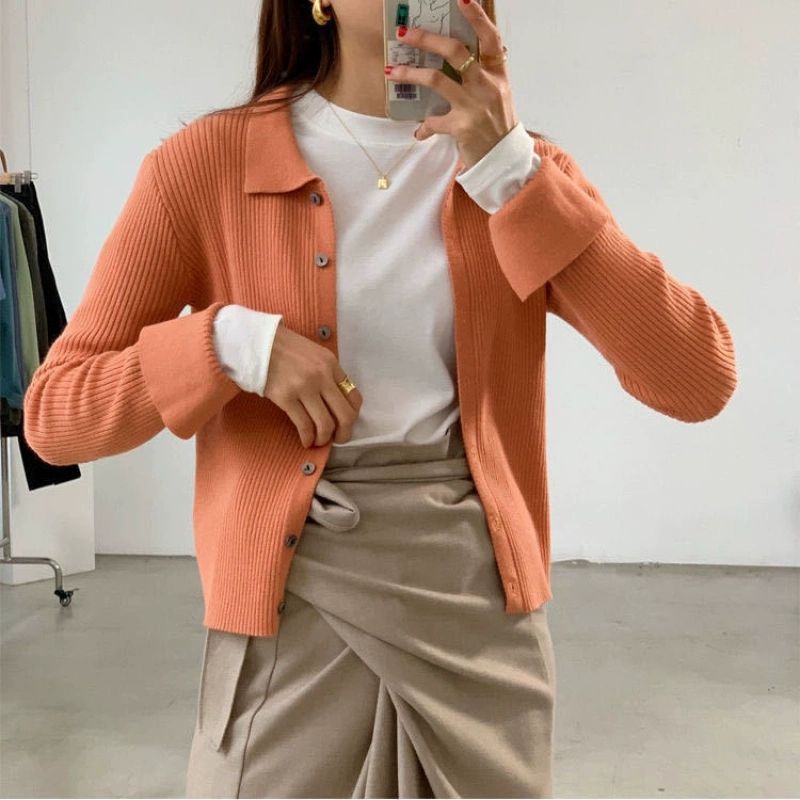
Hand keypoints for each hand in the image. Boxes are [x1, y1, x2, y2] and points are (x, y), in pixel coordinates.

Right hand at [264, 322, 363, 447]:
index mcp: (331, 364)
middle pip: (345, 414)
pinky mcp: (286, 398)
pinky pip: (304, 425)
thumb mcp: (315, 355)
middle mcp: (322, 376)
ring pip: (325, 424)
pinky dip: (307, 438)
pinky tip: (305, 441)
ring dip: (324, 438)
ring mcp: (304, 387)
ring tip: (318, 441)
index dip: (353, 415)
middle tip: (338, 439)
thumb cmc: (286, 349)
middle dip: (344, 433)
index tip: (346, 423)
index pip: (354, 397)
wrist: (258, 344)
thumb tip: (336, 402)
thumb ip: (328, 374)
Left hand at [385, 0, 519, 170]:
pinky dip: (425, 125)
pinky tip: (419, 130)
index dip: (477, 17)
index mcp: (498, 73)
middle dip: (426, 39)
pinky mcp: (462, 127)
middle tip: (404, 34)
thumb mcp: (498, 94)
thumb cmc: (497, 124)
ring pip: (437, 79)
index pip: (490, 38)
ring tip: (392, 71)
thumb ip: (483, 74)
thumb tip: (462, 56)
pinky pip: (434, 121)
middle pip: (456, 51)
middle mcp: (487, 85)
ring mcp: (474, 105)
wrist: (503, 158)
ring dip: (410, 74)